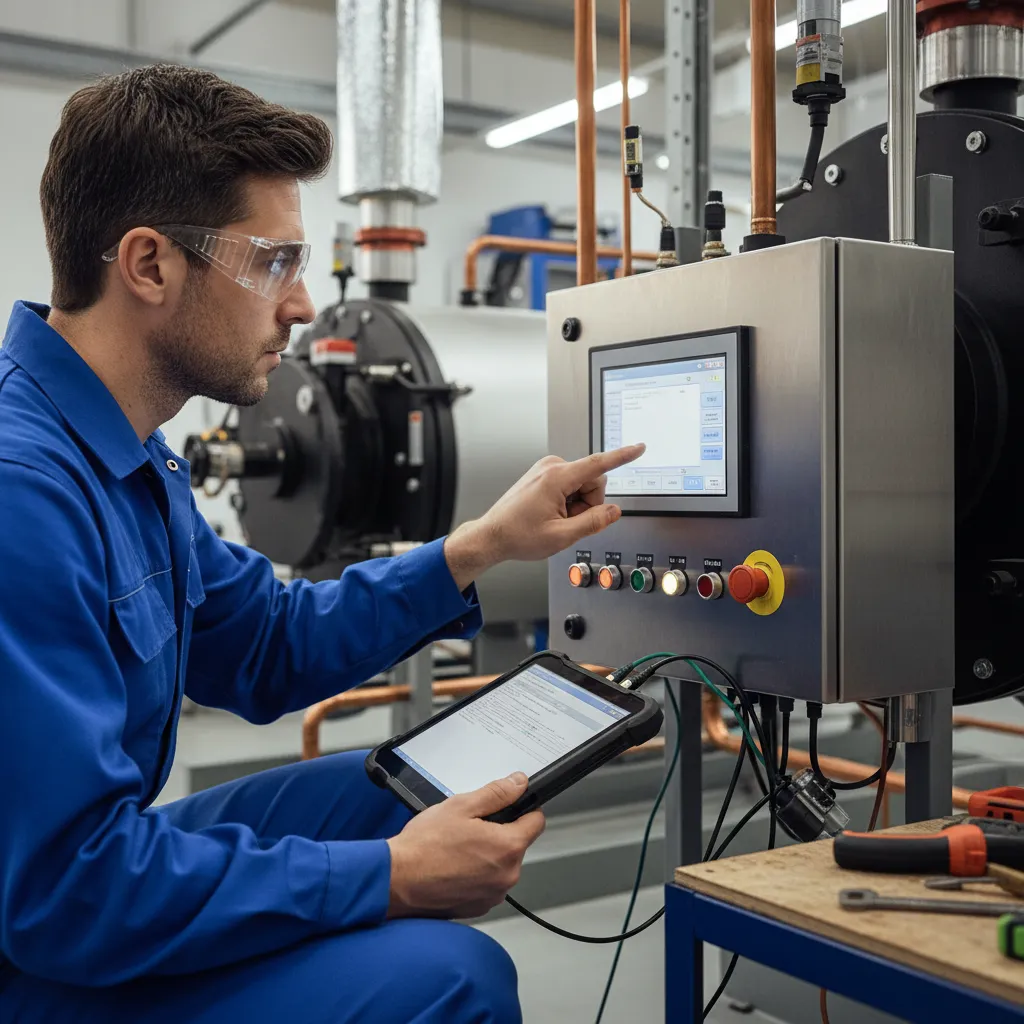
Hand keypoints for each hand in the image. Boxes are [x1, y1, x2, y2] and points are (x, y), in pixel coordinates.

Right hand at [386, 772, 545, 919]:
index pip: (537, 821)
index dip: (524, 808)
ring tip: (457, 847)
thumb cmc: (424, 846)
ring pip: (501, 864)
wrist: (397, 880)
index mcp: (508, 847)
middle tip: (470, 826)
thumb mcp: (461, 806)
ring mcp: (494, 895)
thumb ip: (497, 793)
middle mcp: (507, 875)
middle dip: (499, 832)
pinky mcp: (479, 907)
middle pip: (517, 844)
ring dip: (487, 854)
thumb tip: (519, 783)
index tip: (511, 806)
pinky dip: (476, 874)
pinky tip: (453, 865)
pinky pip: (488, 883)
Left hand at [444, 444, 644, 589]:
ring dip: (577, 505)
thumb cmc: (518, 535)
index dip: (622, 457)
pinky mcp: (544, 475)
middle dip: (588, 504)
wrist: (492, 536)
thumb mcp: (561, 536)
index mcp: (556, 478)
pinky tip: (551, 514)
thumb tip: (614, 511)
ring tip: (555, 520)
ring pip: (582, 485)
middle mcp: (551, 467)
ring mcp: (546, 470)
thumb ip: (593, 523)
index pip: (598, 464)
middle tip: (568, 522)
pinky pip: (570, 486)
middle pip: (592, 481)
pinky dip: (568, 502)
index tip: (639, 448)